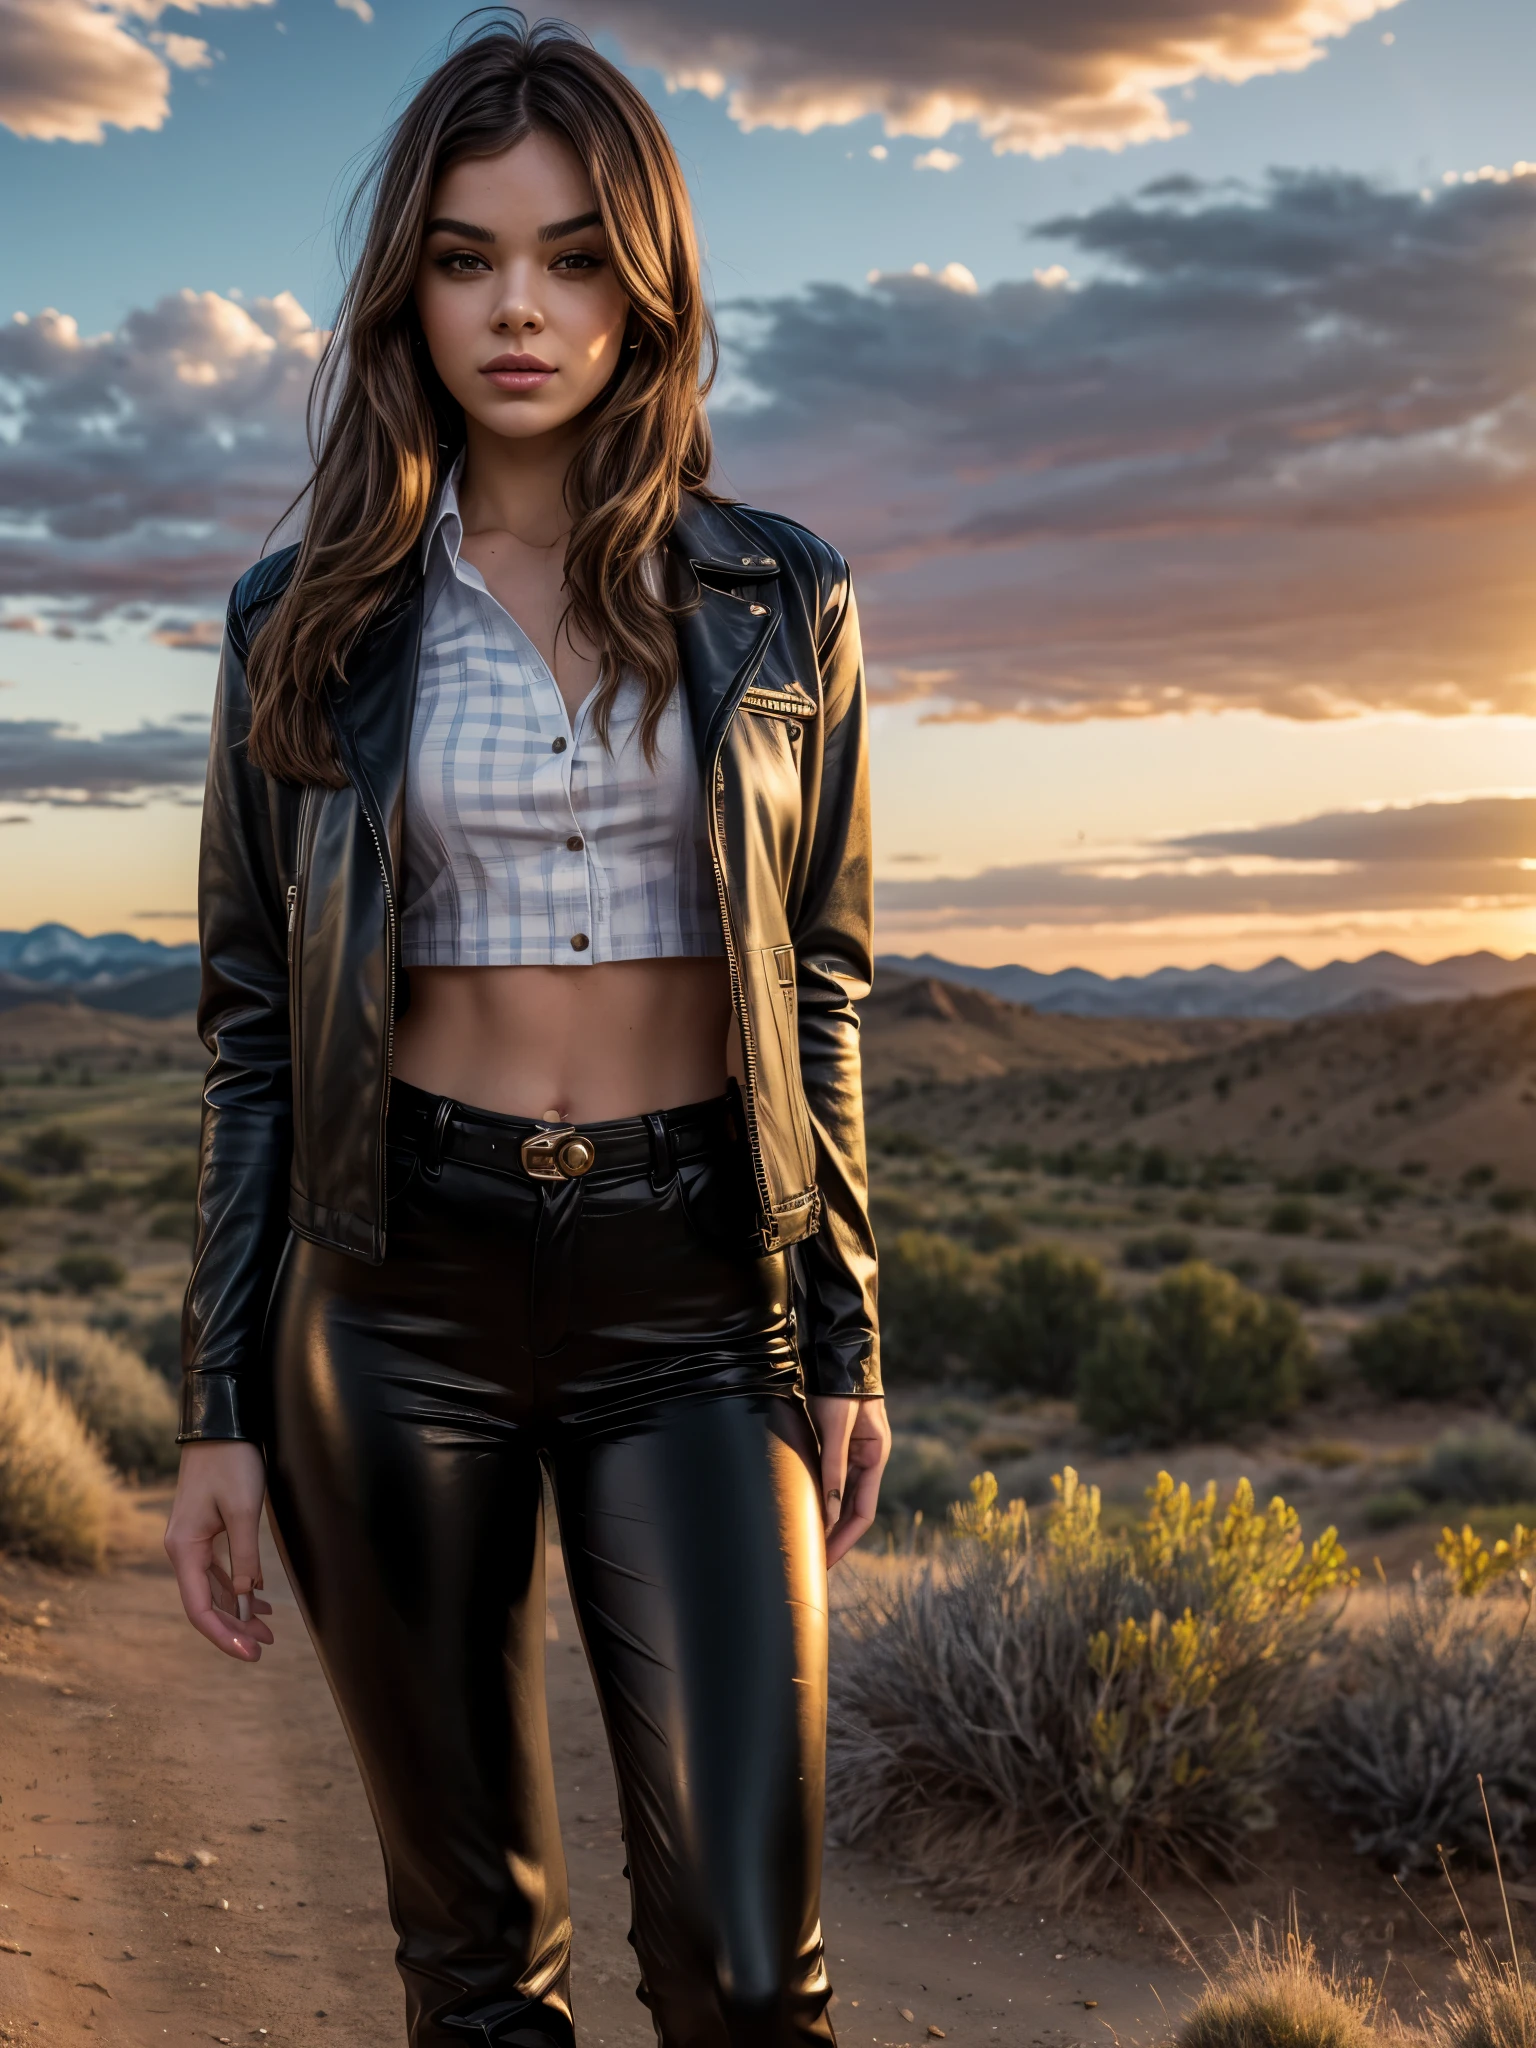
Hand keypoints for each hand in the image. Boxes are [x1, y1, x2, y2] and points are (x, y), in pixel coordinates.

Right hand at [164, 1441, 274, 1661]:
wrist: (221, 1425)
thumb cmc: (231, 1462)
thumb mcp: (242, 1509)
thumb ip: (245, 1554)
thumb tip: (245, 1593)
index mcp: (184, 1548)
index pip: (199, 1607)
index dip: (223, 1635)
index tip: (250, 1652)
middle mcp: (182, 1549)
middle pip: (205, 1602)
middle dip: (234, 1628)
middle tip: (265, 1647)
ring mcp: (192, 1541)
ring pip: (213, 1588)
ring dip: (237, 1610)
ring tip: (267, 1629)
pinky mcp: (205, 1531)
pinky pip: (217, 1570)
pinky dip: (235, 1587)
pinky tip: (255, 1599)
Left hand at [806, 1395, 890, 1566]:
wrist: (837, 1353)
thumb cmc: (841, 1388)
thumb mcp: (836, 1428)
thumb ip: (834, 1467)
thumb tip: (830, 1513)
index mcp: (875, 1457)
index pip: (863, 1512)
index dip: (845, 1539)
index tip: (827, 1560)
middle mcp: (867, 1459)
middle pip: (852, 1508)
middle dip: (835, 1536)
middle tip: (811, 1560)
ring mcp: (852, 1452)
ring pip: (841, 1496)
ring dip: (827, 1519)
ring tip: (806, 1540)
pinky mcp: (836, 1443)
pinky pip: (831, 1478)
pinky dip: (821, 1497)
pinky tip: (806, 1508)